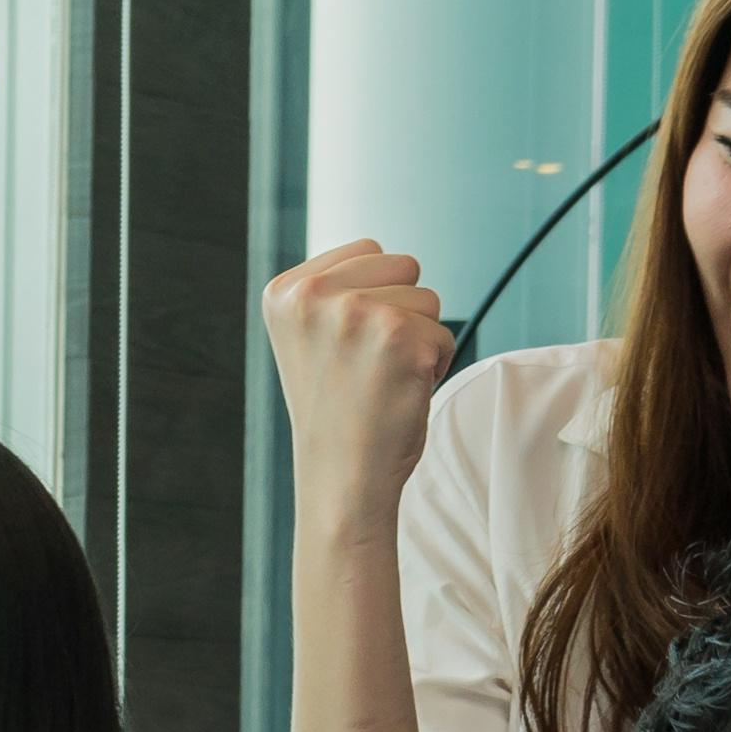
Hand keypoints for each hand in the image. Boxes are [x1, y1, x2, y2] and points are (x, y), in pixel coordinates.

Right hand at [262, 238, 452, 506]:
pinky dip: (435, 366)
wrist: (341, 481)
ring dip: (418, 339)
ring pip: (428, 298)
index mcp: (285, 291)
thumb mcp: (311, 336)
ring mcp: (355, 314)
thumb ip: (336, 290)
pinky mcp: (401, 338)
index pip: (368, 250)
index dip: (372, 299)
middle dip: (400, 312)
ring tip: (383, 379)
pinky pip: (445, 335)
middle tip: (368, 365)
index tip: (345, 348)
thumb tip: (393, 260)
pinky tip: (401, 393)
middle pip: (403, 265)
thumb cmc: (337, 412)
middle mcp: (313, 295)